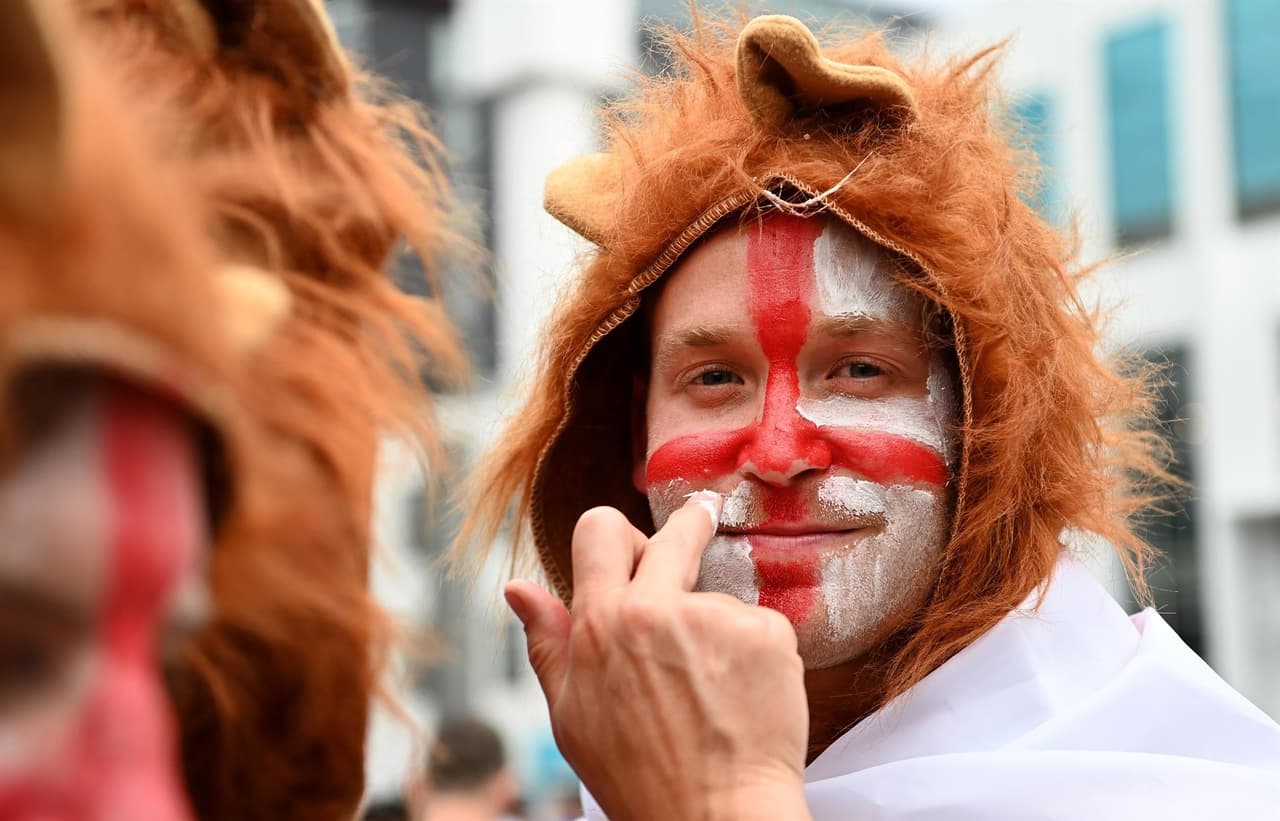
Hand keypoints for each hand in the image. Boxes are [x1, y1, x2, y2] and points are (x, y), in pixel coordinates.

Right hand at [505, 492, 810, 820]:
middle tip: (702, 518)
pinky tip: (742, 698)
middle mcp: (657, 609)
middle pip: (675, 535)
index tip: (639, 538)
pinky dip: (755, 656)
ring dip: (715, 631)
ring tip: (711, 693)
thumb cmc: (638, 775)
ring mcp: (717, 618)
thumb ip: (548, 644)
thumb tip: (518, 589)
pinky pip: (759, 627)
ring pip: (717, 600)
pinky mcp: (767, 633)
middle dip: (691, 524)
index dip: (615, 534)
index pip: (600, 530)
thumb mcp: (571, 715)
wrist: (716, 818)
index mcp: (601, 623)